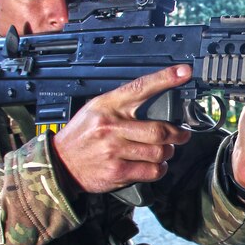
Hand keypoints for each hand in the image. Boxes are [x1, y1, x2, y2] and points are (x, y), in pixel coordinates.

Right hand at [51, 65, 192, 193]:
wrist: (60, 164)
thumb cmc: (81, 135)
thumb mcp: (96, 109)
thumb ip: (123, 104)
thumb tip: (157, 100)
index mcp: (108, 106)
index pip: (140, 87)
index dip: (165, 78)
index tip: (184, 72)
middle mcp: (111, 127)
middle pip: (159, 130)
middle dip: (178, 134)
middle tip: (183, 134)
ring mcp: (114, 151)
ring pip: (159, 152)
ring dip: (168, 153)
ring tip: (164, 151)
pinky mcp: (117, 172)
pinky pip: (151, 171)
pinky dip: (159, 168)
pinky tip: (155, 165)